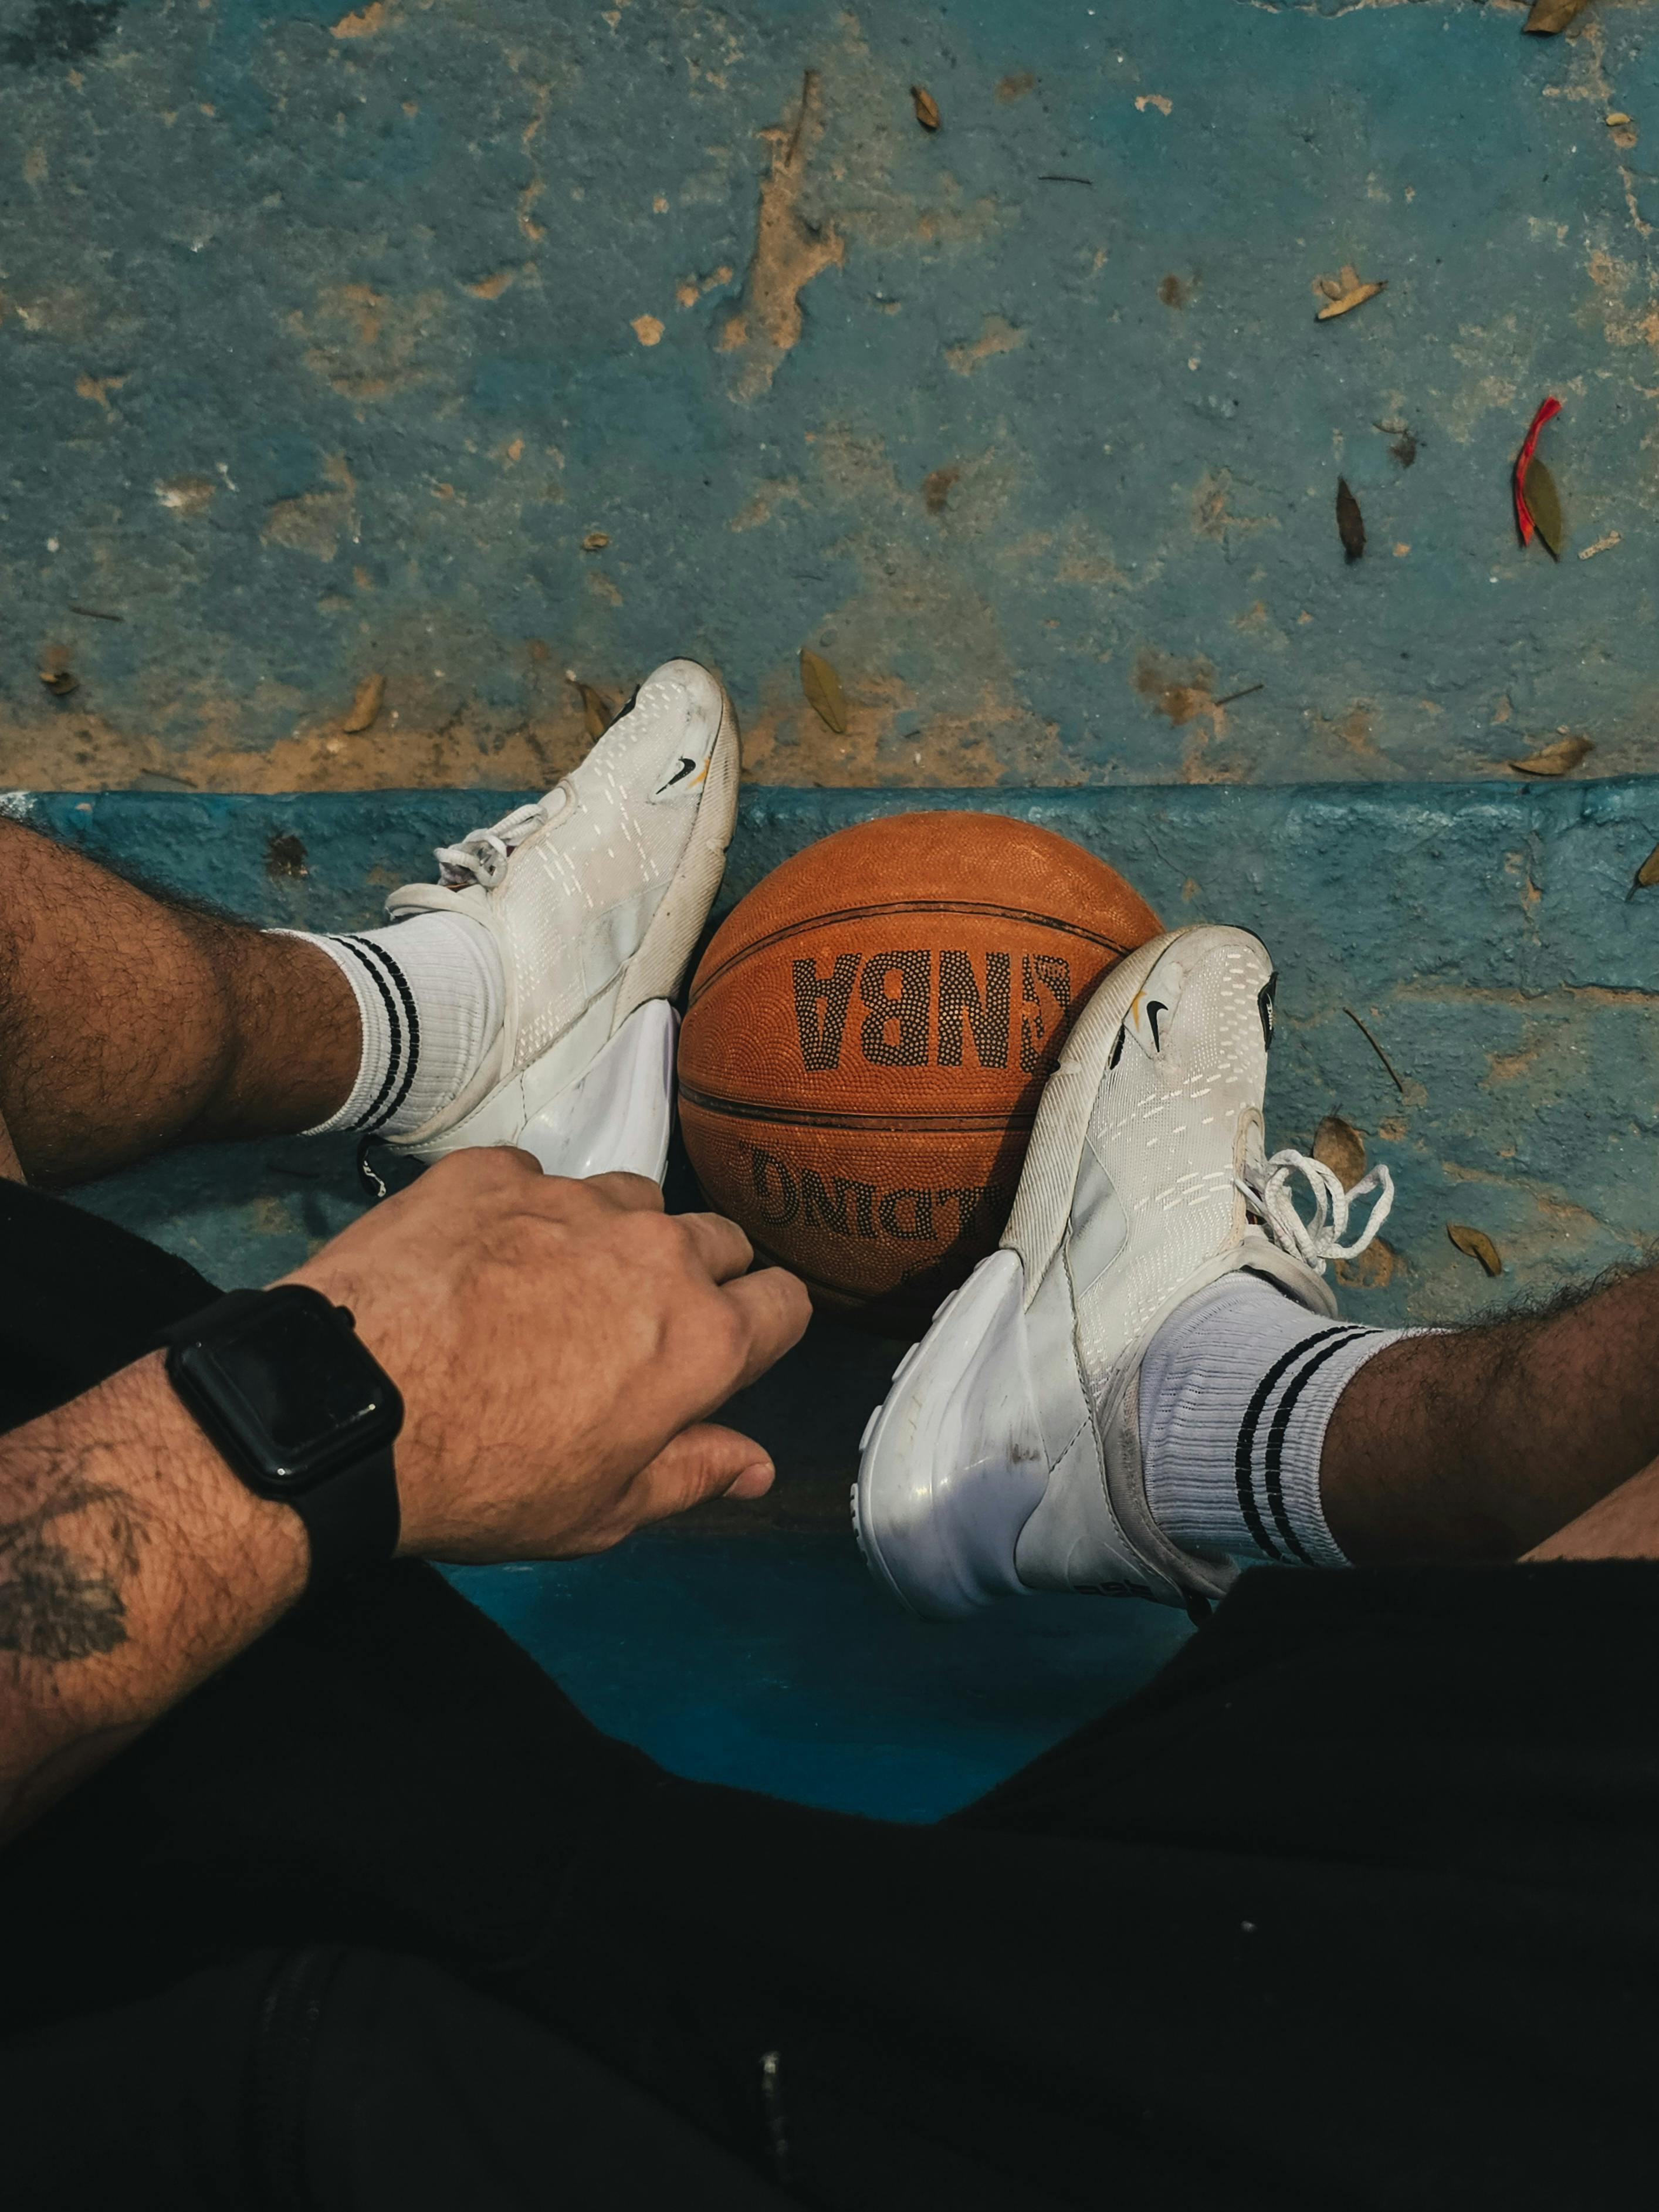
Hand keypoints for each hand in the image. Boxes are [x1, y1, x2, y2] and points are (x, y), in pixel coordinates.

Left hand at [286, 1150, 808, 1562]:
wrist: (348, 1408)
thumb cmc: (484, 1478)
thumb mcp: (602, 1511)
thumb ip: (692, 1474)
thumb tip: (759, 1465)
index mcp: (702, 1337)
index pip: (787, 1303)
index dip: (762, 1330)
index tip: (724, 1354)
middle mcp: (654, 1250)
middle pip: (719, 1239)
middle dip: (699, 1277)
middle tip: (638, 1328)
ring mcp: (570, 1199)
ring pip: (631, 1200)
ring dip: (615, 1238)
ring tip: (555, 1288)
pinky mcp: (491, 1171)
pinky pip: (533, 1178)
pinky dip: (521, 1215)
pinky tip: (477, 1261)